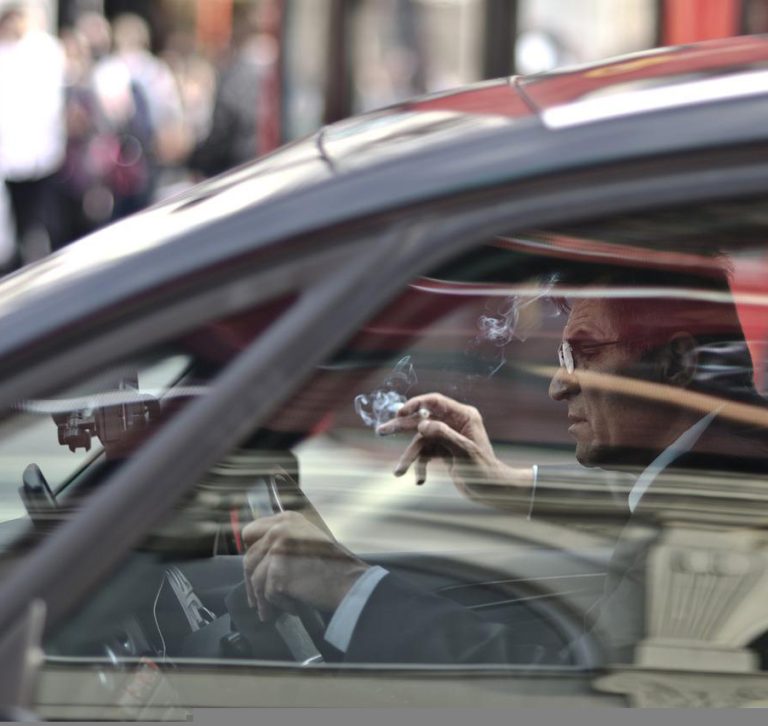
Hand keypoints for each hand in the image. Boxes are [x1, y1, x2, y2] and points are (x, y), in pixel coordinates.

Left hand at [242, 511, 368, 621]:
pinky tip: (293, 607)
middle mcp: (279, 528)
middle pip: (250, 558)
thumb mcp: (306, 539)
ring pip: (256, 579)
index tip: (252, 568)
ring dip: (263, 599)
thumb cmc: (331, 564)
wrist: (348, 581)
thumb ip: (282, 540)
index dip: (251, 552)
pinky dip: (279, 605)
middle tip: (255, 600)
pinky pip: (268, 594)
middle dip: (251, 581)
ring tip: (271, 611)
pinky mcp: (278, 572)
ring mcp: (277, 549)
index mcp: (286, 518)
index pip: (251, 532)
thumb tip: (257, 558)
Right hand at [376, 393, 531, 503]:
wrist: (492, 489)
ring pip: (420, 442)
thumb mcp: (464, 450)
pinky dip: (420, 467)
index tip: (400, 413)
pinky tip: (420, 480)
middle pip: (422, 421)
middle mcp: (454, 423)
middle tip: (381, 431)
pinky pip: (425, 455)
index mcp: (463, 416)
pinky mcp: (443, 450)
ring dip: (409, 457)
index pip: (435, 402)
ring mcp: (447, 437)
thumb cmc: (484, 469)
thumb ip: (443, 434)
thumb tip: (422, 425)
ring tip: (398, 472)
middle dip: (401, 428)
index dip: (416, 404)